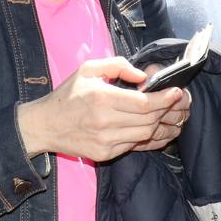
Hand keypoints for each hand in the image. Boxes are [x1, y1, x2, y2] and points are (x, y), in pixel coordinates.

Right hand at [15, 57, 185, 161]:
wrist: (45, 125)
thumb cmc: (67, 94)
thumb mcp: (88, 69)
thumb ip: (118, 65)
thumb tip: (143, 76)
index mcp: (102, 99)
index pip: (144, 103)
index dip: (165, 99)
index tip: (176, 91)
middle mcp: (106, 123)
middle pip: (149, 120)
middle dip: (166, 110)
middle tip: (175, 101)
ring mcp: (106, 142)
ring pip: (145, 135)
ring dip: (160, 124)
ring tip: (167, 114)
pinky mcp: (105, 154)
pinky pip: (135, 146)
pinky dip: (147, 137)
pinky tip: (154, 128)